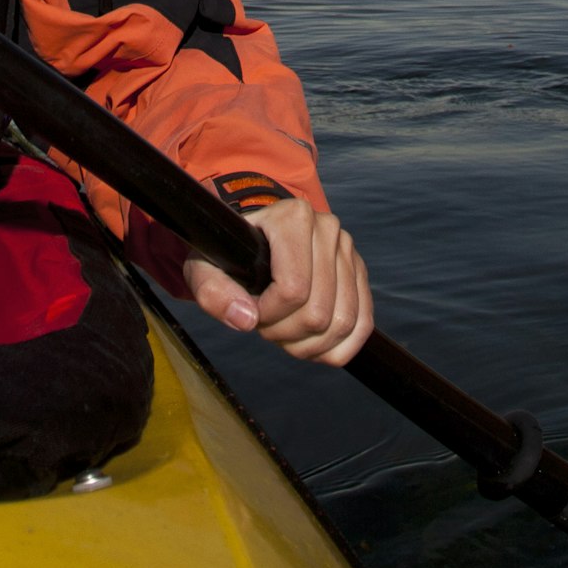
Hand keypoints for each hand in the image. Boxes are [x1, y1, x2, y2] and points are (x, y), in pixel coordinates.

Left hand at [184, 199, 371, 366]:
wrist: (254, 243)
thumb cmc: (230, 256)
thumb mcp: (204, 268)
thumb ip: (212, 292)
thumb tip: (246, 319)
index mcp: (293, 218)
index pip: (293, 289)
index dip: (269, 315)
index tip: (251, 311)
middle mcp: (327, 228)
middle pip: (318, 312)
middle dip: (287, 334)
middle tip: (266, 325)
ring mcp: (348, 251)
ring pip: (343, 323)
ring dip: (310, 345)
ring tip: (286, 334)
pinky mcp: (359, 274)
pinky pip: (363, 325)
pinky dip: (338, 348)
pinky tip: (313, 346)